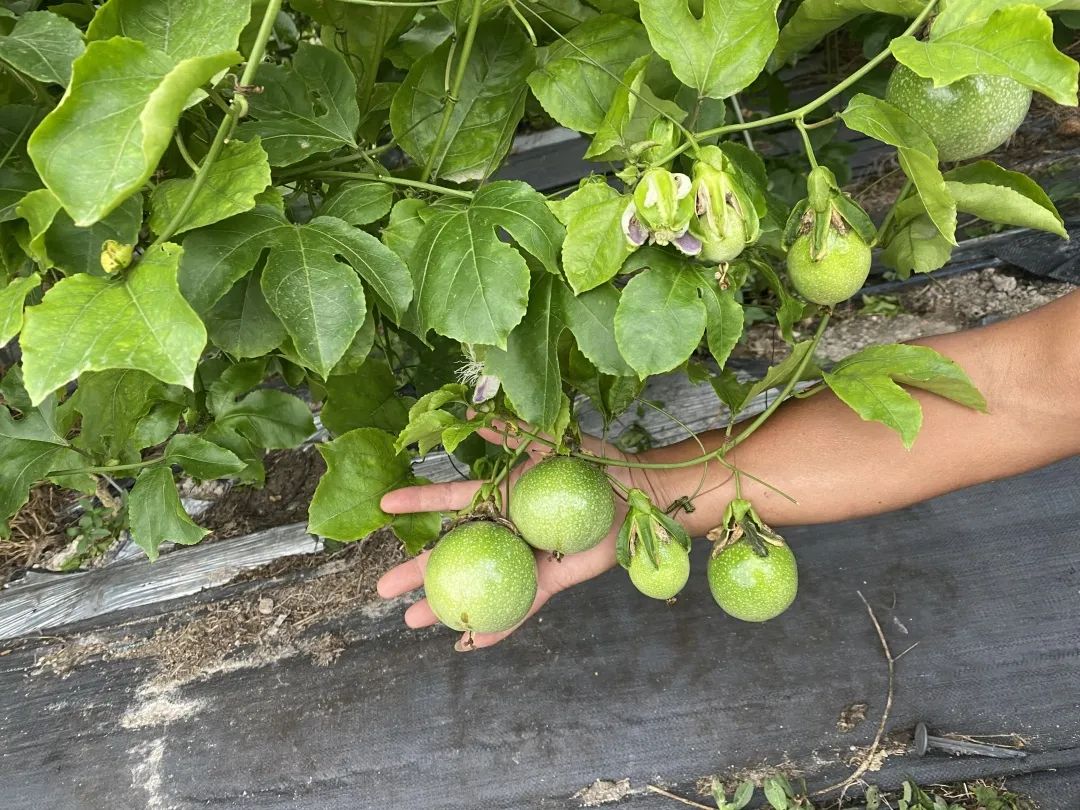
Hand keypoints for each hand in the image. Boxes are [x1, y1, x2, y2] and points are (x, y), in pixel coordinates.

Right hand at [376, 426, 655, 649]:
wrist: (638, 496)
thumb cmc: (595, 466)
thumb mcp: (551, 442)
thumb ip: (513, 434)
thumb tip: (471, 418)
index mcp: (502, 495)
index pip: (451, 500)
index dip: (418, 502)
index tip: (384, 505)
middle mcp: (507, 529)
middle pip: (454, 552)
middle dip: (417, 570)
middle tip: (382, 588)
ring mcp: (525, 557)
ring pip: (477, 584)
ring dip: (445, 604)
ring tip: (411, 621)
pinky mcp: (550, 579)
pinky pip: (520, 605)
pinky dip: (498, 624)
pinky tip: (470, 641)